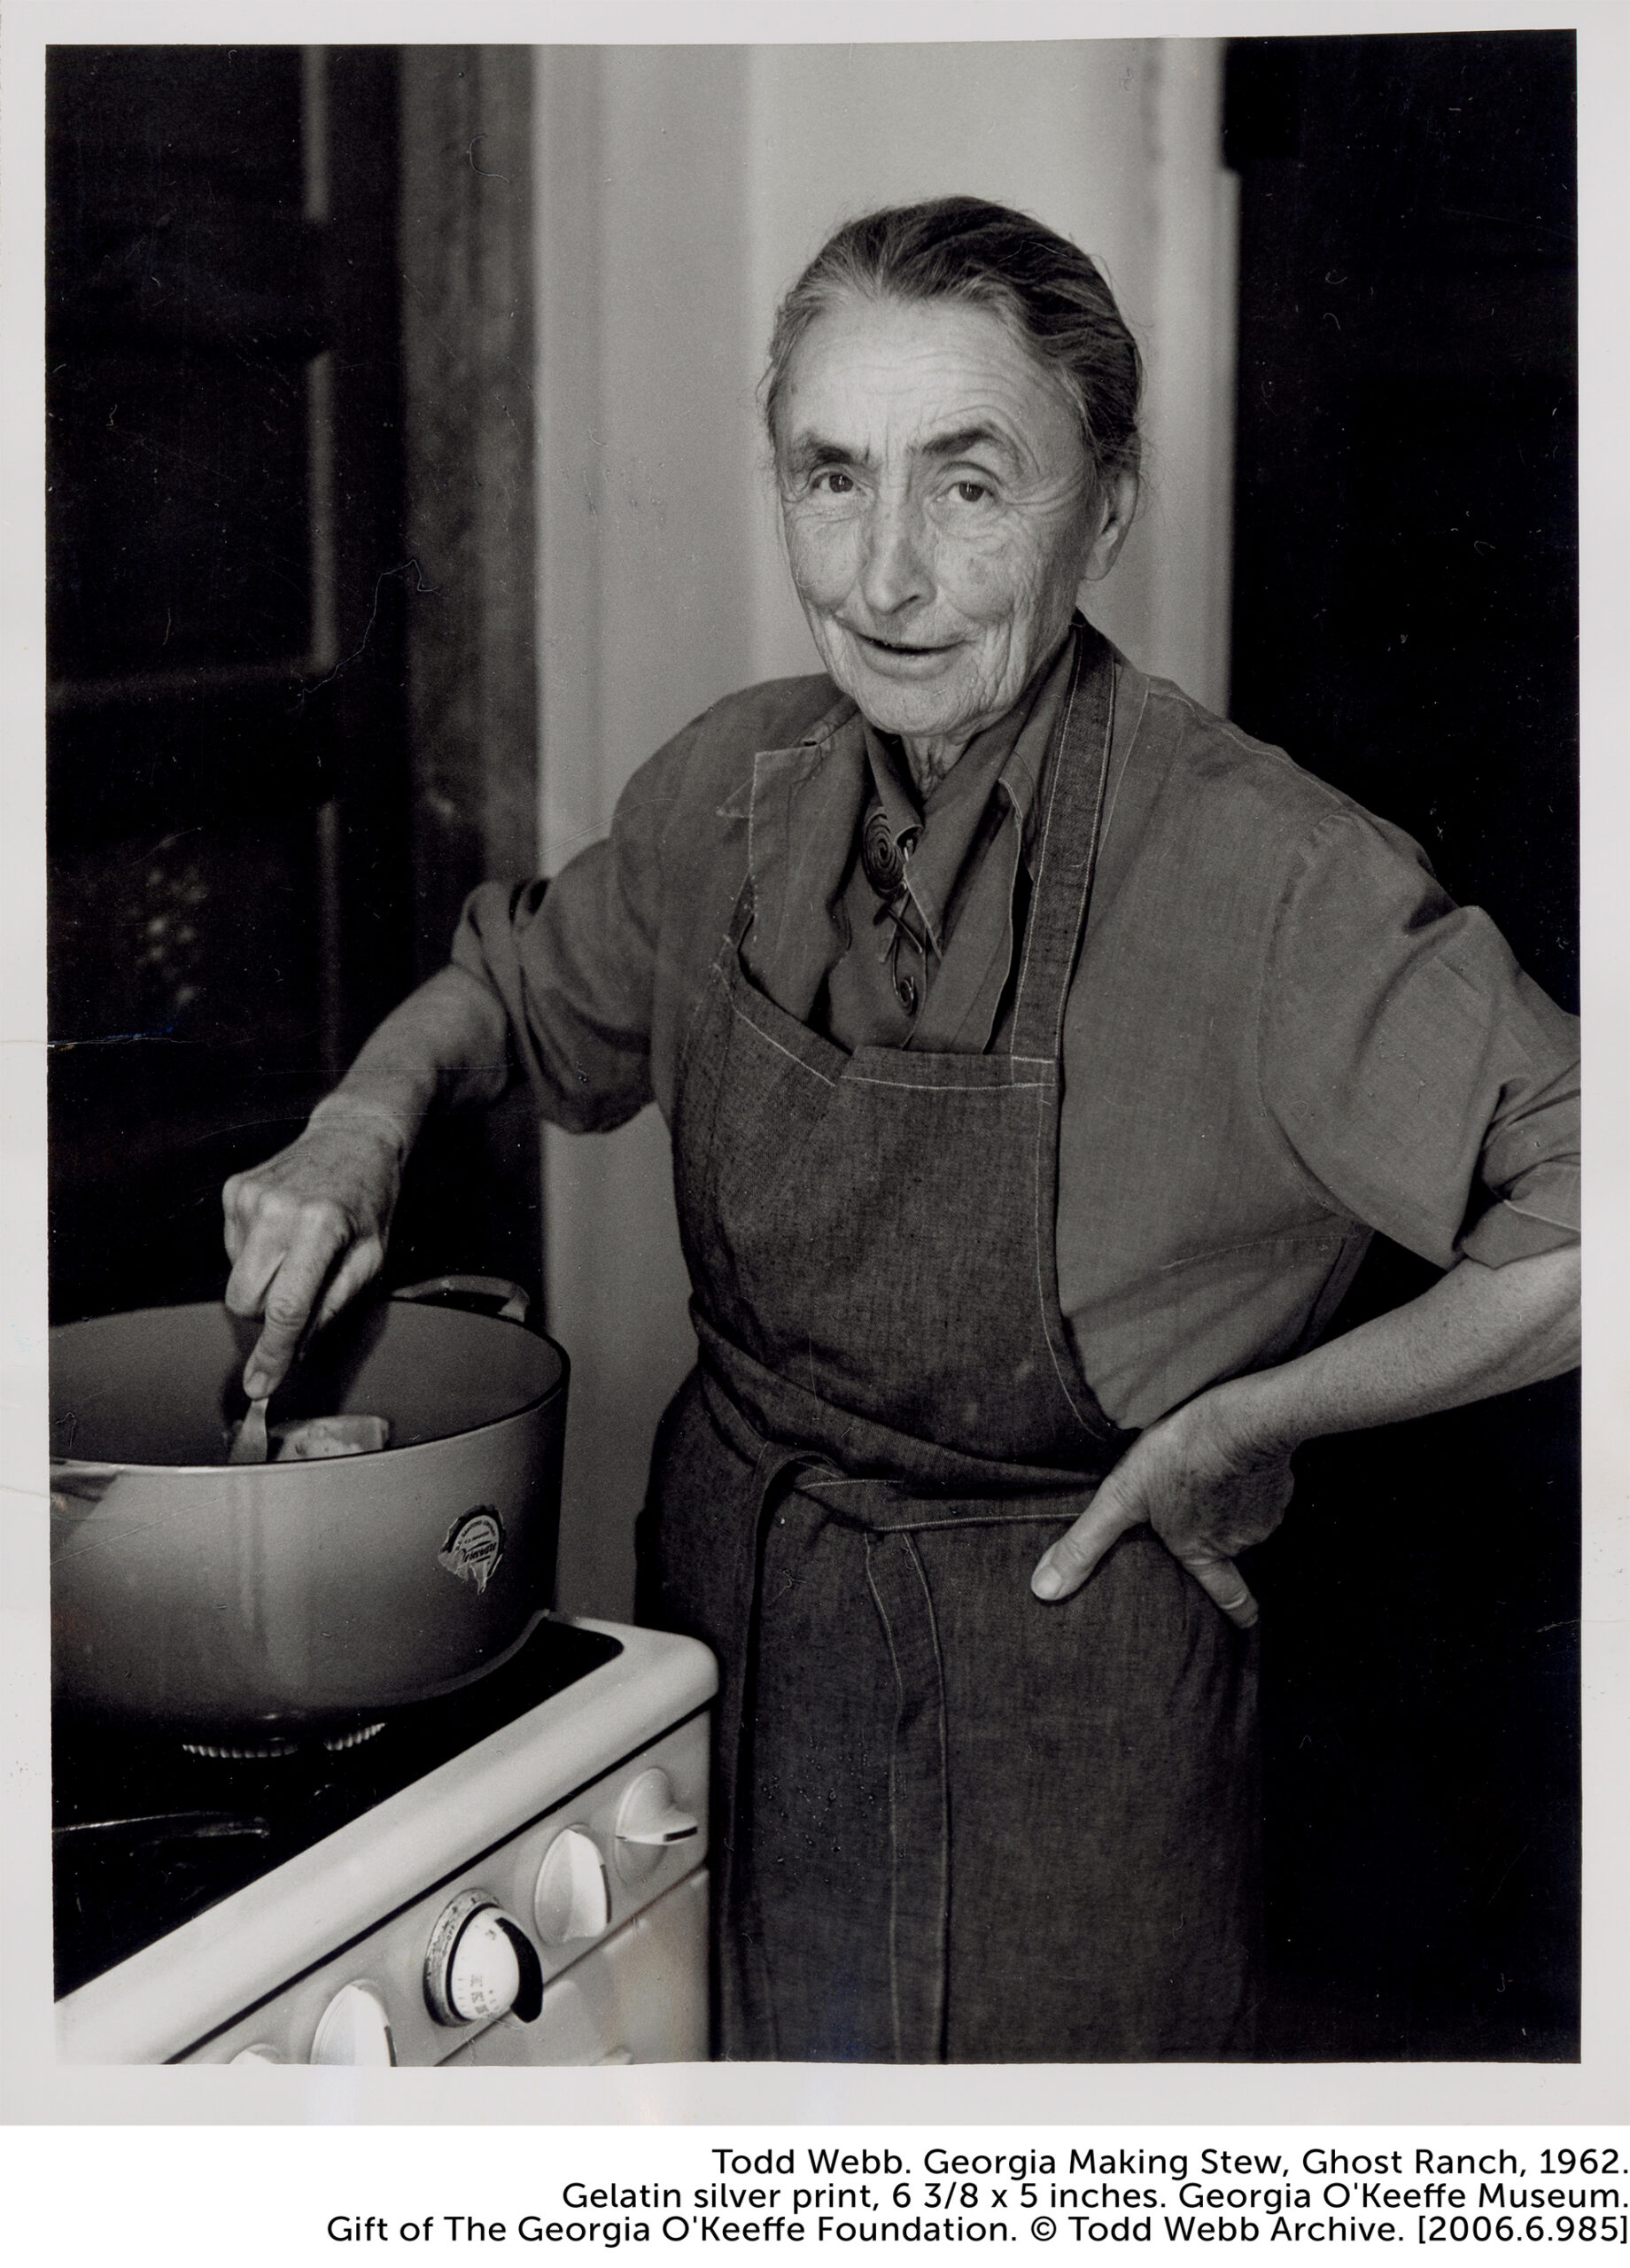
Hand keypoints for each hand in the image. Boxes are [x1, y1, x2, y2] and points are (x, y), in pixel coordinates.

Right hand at [222, 1106, 404, 1398]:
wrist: (352, 1139)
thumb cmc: (368, 1202)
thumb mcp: (371, 1258)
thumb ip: (334, 1306)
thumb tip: (296, 1349)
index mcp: (321, 1226)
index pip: (287, 1307)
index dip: (273, 1353)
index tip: (259, 1385)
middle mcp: (278, 1210)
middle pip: (245, 1301)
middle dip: (267, 1315)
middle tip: (300, 1294)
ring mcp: (249, 1197)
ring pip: (236, 1278)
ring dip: (264, 1280)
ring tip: (298, 1249)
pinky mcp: (233, 1190)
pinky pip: (232, 1249)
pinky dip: (256, 1252)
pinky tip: (283, 1229)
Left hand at [1030, 1385, 1293, 1627]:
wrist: (1241, 1418)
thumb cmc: (1179, 1455)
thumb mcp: (1120, 1497)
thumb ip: (1085, 1544)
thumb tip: (1043, 1591)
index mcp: (1198, 1548)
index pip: (1225, 1593)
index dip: (1238, 1610)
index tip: (1247, 1622)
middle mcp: (1234, 1539)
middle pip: (1226, 1544)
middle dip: (1217, 1533)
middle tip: (1203, 1507)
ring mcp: (1262, 1513)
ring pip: (1242, 1511)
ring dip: (1228, 1496)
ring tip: (1206, 1467)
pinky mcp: (1278, 1482)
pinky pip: (1261, 1484)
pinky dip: (1247, 1474)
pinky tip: (1231, 1453)